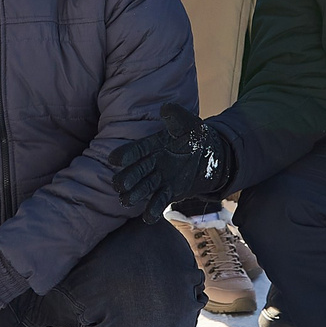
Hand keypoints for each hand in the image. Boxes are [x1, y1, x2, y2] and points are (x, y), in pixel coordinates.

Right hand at [110, 102, 232, 219]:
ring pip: (144, 188)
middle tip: (120, 184)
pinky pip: (159, 201)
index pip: (137, 150)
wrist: (211, 157)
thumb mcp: (189, 124)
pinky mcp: (169, 192)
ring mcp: (159, 179)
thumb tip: (166, 108)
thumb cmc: (195, 137)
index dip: (126, 154)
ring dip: (135, 194)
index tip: (114, 159)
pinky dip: (153, 210)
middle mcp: (152, 163)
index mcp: (153, 145)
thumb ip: (177, 117)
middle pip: (136, 171)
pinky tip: (148, 218)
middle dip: (127, 177)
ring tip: (126, 200)